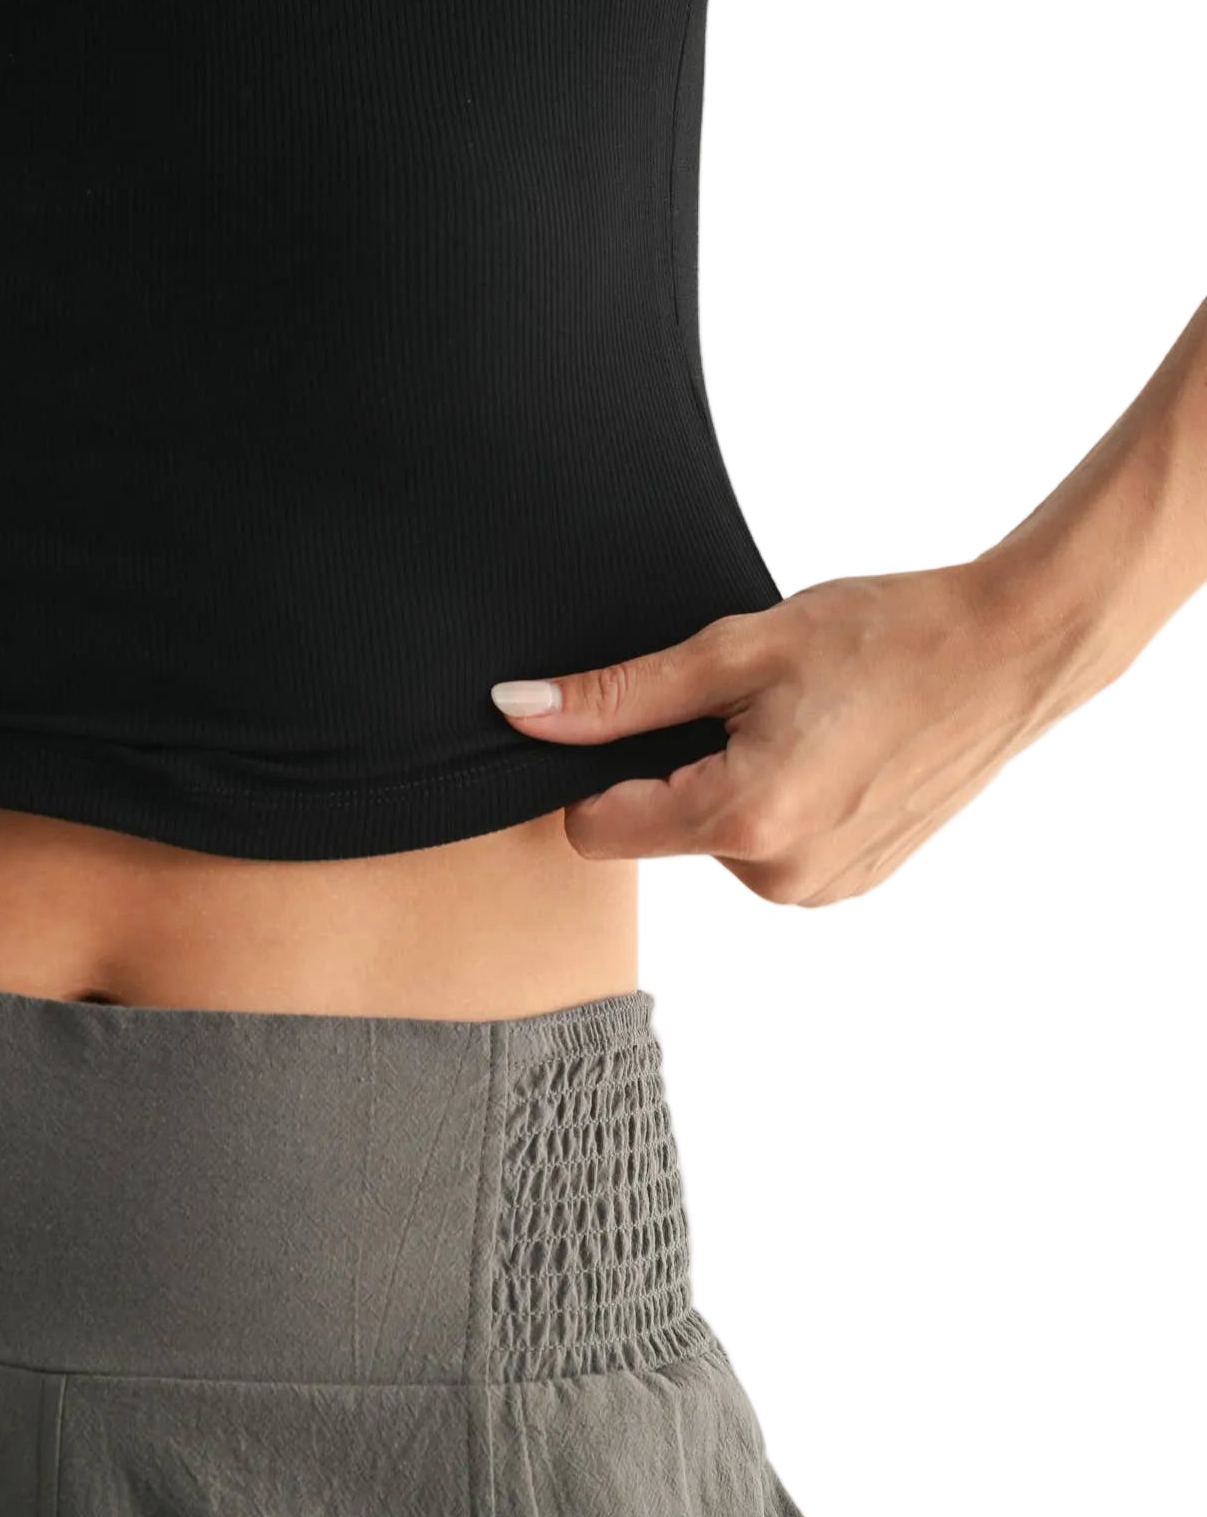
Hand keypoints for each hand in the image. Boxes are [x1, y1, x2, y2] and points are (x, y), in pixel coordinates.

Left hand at [490, 561, 1068, 902]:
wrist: (1006, 653)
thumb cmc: (882, 635)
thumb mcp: (736, 648)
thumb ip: (619, 695)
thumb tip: (519, 711)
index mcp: (744, 822)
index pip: (595, 829)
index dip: (594, 765)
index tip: (638, 713)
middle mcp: (781, 880)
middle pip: (660, 828)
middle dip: (680, 761)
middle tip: (753, 699)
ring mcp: (824, 889)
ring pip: (716, 835)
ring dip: (732, 777)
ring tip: (801, 717)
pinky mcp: (854, 881)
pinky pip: (771, 845)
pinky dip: (779, 795)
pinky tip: (830, 744)